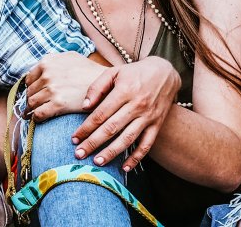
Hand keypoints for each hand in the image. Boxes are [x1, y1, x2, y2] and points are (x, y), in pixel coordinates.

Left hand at [24, 52, 107, 120]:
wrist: (106, 84)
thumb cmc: (89, 71)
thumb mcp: (70, 57)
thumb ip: (54, 60)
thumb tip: (41, 67)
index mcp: (48, 61)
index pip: (29, 79)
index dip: (31, 88)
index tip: (35, 94)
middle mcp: (48, 74)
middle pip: (29, 92)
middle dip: (31, 100)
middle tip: (34, 107)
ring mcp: (52, 89)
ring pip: (32, 104)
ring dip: (32, 110)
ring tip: (35, 114)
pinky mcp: (58, 104)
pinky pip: (39, 114)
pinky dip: (37, 118)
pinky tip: (41, 119)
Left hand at [72, 57, 180, 171]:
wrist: (166, 72)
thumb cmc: (135, 73)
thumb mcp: (114, 72)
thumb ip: (97, 87)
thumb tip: (84, 106)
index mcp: (124, 91)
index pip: (101, 114)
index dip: (86, 127)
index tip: (74, 138)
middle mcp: (137, 105)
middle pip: (111, 128)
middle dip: (93, 143)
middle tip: (79, 154)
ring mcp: (148, 116)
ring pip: (128, 138)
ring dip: (112, 152)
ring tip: (97, 162)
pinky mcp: (157, 124)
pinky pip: (147, 144)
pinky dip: (136, 158)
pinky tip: (124, 168)